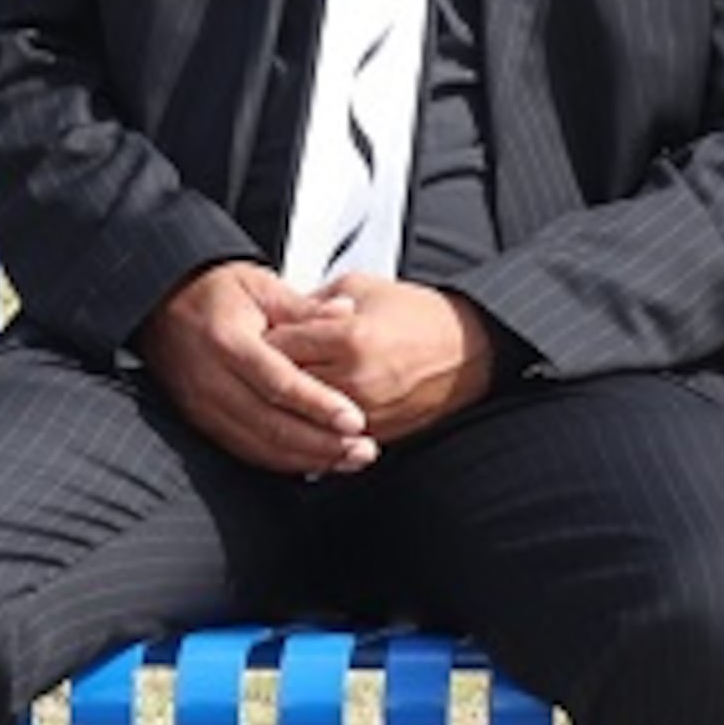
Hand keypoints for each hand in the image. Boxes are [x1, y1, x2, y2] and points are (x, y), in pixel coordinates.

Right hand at [133, 263, 375, 475]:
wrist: (161, 303)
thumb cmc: (214, 292)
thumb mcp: (261, 285)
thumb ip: (305, 307)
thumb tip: (346, 312)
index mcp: (227, 341)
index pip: (278, 382)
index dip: (318, 405)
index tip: (355, 420)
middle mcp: (210, 380)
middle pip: (270, 424)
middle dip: (321, 443)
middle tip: (363, 450)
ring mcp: (202, 406)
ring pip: (258, 446)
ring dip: (307, 459)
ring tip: (349, 459)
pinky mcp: (201, 421)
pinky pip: (244, 450)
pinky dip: (282, 462)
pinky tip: (315, 463)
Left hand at [261, 273, 497, 447]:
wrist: (468, 351)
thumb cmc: (422, 317)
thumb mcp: (362, 288)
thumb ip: (315, 302)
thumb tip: (278, 313)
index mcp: (351, 337)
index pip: (279, 344)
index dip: (262, 338)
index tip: (256, 334)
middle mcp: (356, 379)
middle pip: (283, 386)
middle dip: (266, 375)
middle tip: (256, 365)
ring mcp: (366, 411)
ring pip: (300, 418)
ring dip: (284, 407)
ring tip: (273, 393)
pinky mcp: (376, 432)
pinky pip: (327, 437)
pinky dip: (311, 428)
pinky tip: (301, 415)